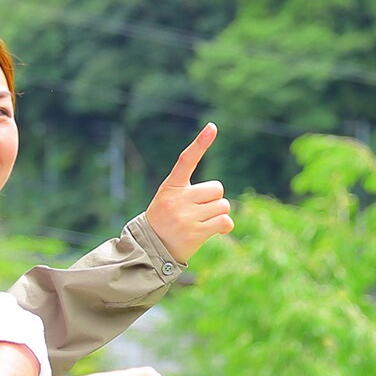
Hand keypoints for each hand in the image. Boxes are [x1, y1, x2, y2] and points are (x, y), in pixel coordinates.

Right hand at [145, 123, 233, 262]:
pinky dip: (224, 226)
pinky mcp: (196, 232)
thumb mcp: (169, 198)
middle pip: (217, 189)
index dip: (200, 143)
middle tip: (201, 210)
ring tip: (202, 222)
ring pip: (223, 206)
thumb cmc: (165, 220)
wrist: (151, 248)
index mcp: (171, 185)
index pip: (187, 159)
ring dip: (219, 214)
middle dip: (215, 200)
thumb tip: (221, 196)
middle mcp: (178, 199)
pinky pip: (224, 221)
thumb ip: (190, 192)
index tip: (212, 127)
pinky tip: (215, 231)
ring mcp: (186, 216)